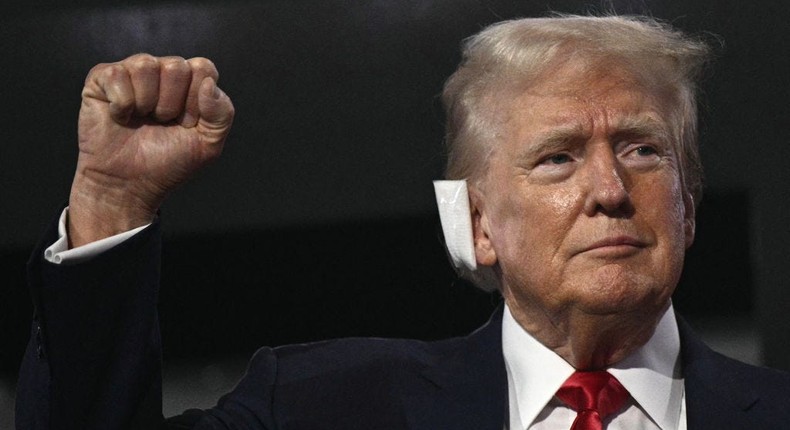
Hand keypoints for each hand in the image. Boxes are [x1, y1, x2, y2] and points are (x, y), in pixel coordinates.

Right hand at [67, 53, 234, 246]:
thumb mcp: (208, 144)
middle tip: (161, 123)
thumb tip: (208, 83)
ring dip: (146, 103)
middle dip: (171, 104)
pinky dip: (121, 105)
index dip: (196, 101)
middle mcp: (161, 72)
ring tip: (141, 120)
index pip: (203, 68)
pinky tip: (120, 118)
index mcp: (189, 83)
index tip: (187, 124)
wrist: (129, 184)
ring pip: (146, 65)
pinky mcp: (102, 79)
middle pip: (176, 66)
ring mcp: (131, 72)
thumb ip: (222, 113)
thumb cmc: (167, 163)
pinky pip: (117, 76)